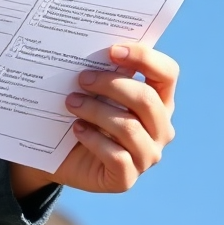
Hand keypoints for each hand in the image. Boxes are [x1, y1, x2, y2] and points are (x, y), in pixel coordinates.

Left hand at [10, 43, 177, 197]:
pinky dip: (93, 139)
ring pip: (129, 127)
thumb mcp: (90, 88)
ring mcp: (146, 155)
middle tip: (81, 78)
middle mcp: (160, 128)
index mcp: (158, 99)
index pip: (167, 73)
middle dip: (111, 84)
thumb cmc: (79, 110)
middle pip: (146, 99)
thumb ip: (100, 68)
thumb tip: (90, 45)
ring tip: (71, 102)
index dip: (144, 58)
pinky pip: (117, 157)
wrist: (56, 152)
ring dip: (95, 110)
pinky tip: (77, 129)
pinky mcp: (126, 178)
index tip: (112, 51)